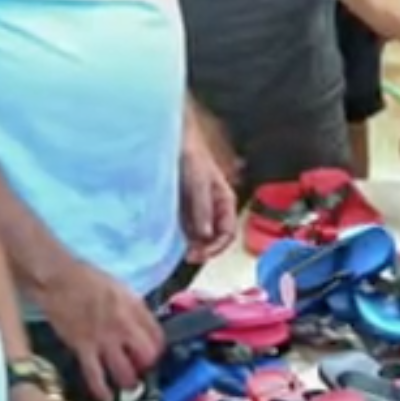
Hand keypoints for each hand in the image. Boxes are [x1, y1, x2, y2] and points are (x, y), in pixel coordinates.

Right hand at [36, 260, 163, 400]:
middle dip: (145, 367)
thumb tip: (141, 325)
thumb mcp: (120, 288)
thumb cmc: (88, 279)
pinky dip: (100, 390)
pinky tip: (104, 398)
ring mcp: (104, 338)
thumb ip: (133, 309)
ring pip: (124, 371)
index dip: (157, 349)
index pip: (157, 336)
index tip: (152, 354)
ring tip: (126, 385)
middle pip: (146, 357)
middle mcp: (124, 325)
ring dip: (127, 382)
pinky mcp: (83, 348)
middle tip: (140, 370)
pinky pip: (95, 375)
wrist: (58, 279)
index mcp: (135, 307)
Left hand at [181, 141, 238, 262]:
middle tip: (189, 257)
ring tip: (179, 252)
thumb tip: (205, 236)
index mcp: (225, 202)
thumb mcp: (198, 182)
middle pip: (214, 238)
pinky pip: (185, 229)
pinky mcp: (182, 210)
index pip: (228, 232)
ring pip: (199, 236)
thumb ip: (202, 209)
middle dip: (204, 249)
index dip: (217, 246)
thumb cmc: (190, 156)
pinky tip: (172, 241)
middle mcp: (213, 209)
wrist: (172, 143)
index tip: (201, 254)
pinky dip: (181, 238)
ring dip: (192, 246)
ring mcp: (198, 211)